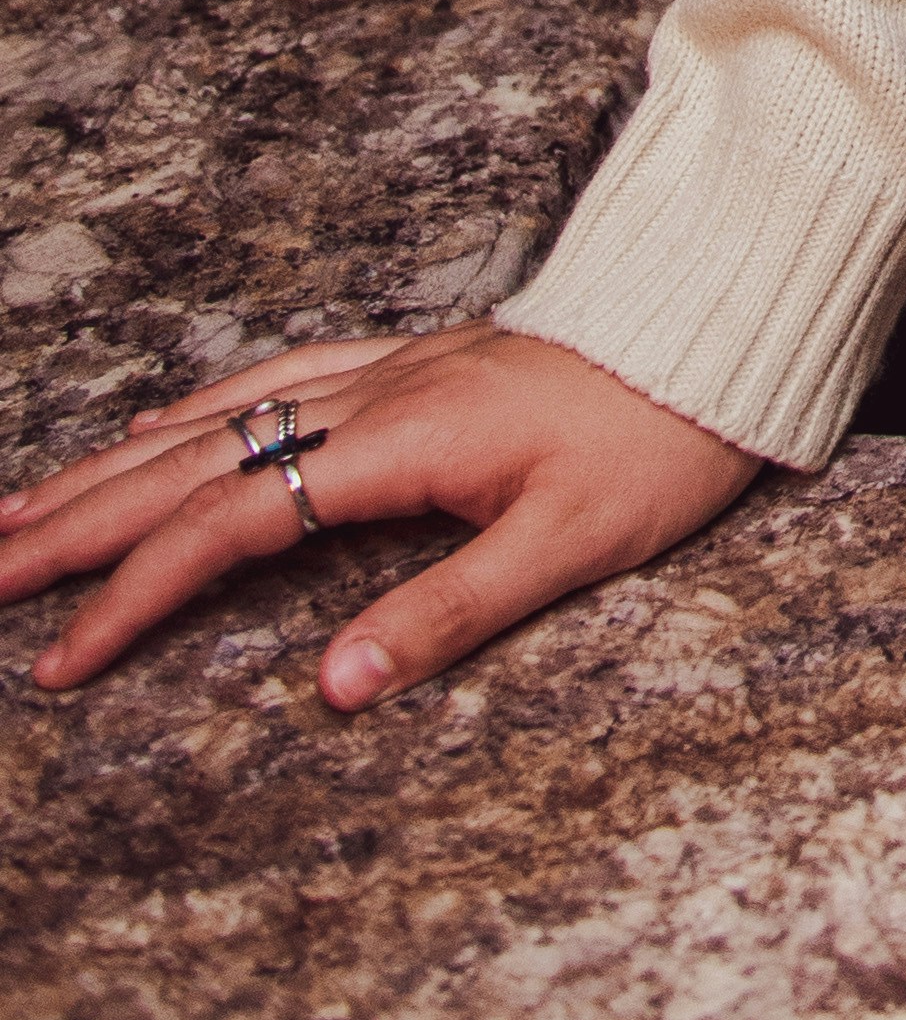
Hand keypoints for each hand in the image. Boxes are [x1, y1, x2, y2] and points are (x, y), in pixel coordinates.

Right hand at [2, 323, 755, 708]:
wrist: (722, 329)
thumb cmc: (661, 441)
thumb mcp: (572, 545)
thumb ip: (447, 613)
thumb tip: (330, 689)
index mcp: (399, 445)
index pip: (232, 527)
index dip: (137, 594)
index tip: (61, 659)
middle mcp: (373, 397)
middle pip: (191, 464)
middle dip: (77, 524)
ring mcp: (387, 372)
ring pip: (216, 417)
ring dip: (112, 466)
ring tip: (20, 511)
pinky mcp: (411, 363)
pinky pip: (273, 376)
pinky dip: (195, 408)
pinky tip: (151, 428)